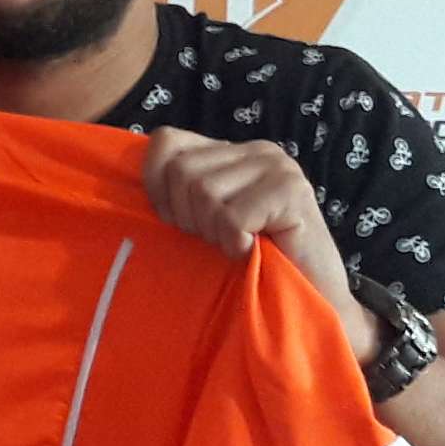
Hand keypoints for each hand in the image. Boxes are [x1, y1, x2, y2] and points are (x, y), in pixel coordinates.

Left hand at [140, 130, 376, 363]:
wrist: (315, 304)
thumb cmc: (255, 268)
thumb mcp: (208, 223)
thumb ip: (183, 195)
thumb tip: (129, 183)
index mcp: (232, 152)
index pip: (165, 141)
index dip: (157, 186)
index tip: (177, 222)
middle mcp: (256, 150)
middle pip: (181, 170)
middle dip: (187, 216)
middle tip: (216, 241)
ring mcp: (277, 167)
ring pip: (204, 192)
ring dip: (213, 232)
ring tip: (237, 246)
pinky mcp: (291, 192)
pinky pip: (232, 216)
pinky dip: (234, 242)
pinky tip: (252, 252)